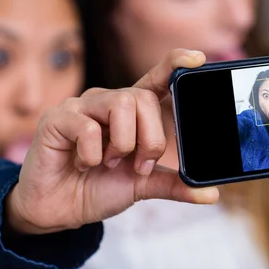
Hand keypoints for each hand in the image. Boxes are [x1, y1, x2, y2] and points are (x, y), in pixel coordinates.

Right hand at [5, 49, 217, 234]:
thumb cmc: (98, 188)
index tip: (197, 59)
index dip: (174, 64)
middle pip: (144, 98)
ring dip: (123, 143)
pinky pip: (88, 127)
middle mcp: (108, 102)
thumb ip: (174, 184)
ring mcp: (82, 106)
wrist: (59, 210)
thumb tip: (211, 193)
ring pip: (121, 104)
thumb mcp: (142, 185)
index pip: (156, 79)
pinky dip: (93, 155)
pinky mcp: (58, 118)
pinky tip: (82, 164)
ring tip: (108, 163)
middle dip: (150, 138)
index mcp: (131, 113)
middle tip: (139, 164)